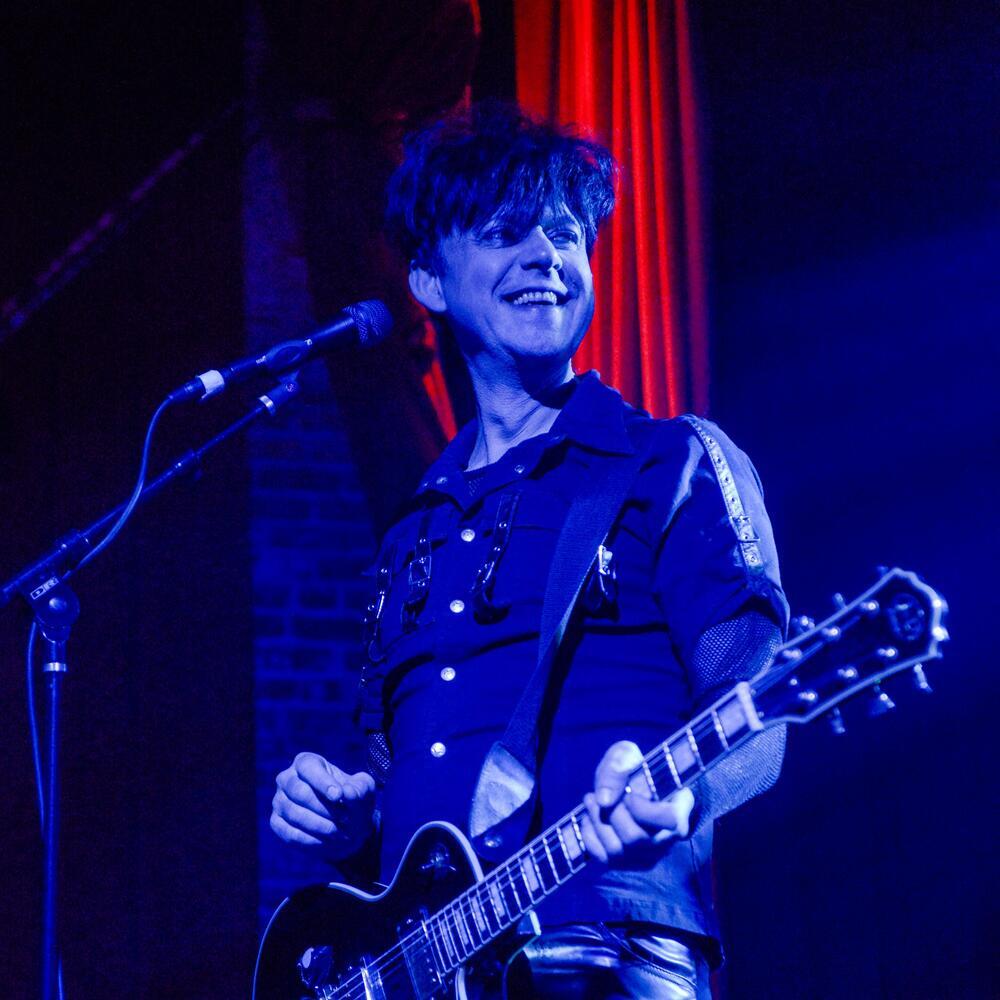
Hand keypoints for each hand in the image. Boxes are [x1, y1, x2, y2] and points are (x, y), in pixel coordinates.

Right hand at [270, 752, 375, 861]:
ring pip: (294, 815)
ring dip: (320, 826)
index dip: (323, 782)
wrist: (346, 825)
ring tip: (341, 832)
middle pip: (300, 792)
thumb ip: (359, 789)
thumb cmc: (353, 799)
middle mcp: (287, 778)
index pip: (309, 768)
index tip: (339, 795)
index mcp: (306, 762)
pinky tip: (328, 841)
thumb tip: (347, 792)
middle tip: (346, 818)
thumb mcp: (364, 790)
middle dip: (325, 808)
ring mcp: (279, 801)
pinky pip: (289, 834)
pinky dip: (311, 840)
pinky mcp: (276, 823)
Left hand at [580, 740, 694, 866]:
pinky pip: (602, 858)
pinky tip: (590, 818)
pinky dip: (589, 835)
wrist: (632, 789)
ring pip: (616, 851)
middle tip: (598, 794)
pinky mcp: (625, 865)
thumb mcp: (628, 755)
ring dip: (596, 821)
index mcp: (678, 812)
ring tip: (591, 799)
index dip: (642, 809)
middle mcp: (665, 842)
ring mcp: (645, 857)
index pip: (669, 822)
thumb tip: (604, 799)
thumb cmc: (634, 770)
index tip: (629, 794)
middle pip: (635, 838)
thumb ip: (618, 765)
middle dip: (612, 813)